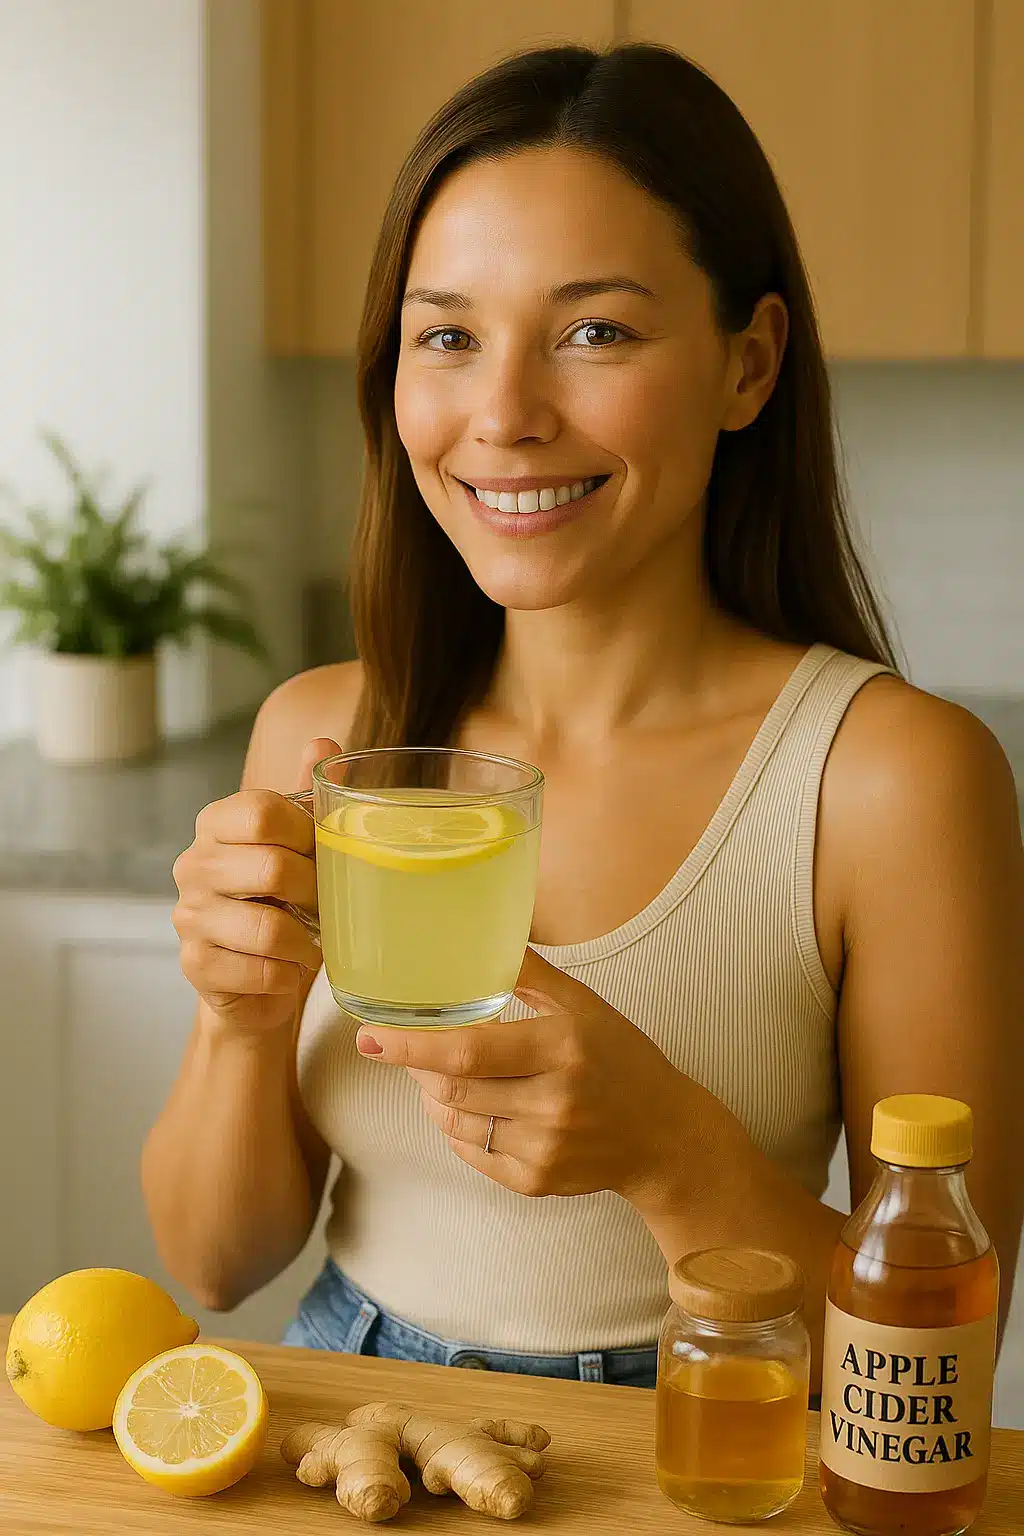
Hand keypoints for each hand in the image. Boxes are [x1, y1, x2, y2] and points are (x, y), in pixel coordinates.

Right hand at [172, 736, 339, 1034]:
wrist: (259, 979)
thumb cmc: (285, 903)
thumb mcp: (301, 845)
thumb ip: (309, 795)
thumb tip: (323, 744)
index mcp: (217, 824)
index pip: (260, 810)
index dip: (305, 834)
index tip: (320, 854)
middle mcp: (193, 865)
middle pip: (271, 869)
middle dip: (315, 893)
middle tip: (326, 907)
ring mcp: (189, 917)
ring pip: (268, 928)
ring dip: (305, 942)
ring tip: (312, 944)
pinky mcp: (196, 966)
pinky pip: (260, 971)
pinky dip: (287, 974)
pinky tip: (287, 970)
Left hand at [355, 947, 713, 1202]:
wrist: (666, 1136)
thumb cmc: (621, 1058)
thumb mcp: (585, 1005)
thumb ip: (529, 971)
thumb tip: (483, 931)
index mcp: (562, 1048)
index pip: (468, 1051)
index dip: (411, 1046)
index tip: (368, 1037)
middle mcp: (553, 1102)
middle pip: (452, 1089)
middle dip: (418, 1067)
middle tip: (409, 1048)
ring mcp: (544, 1148)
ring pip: (455, 1122)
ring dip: (434, 1097)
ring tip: (443, 1075)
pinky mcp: (537, 1182)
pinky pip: (472, 1153)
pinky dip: (458, 1128)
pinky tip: (474, 1108)